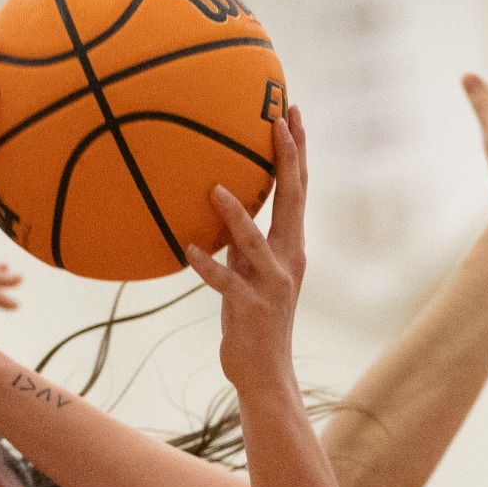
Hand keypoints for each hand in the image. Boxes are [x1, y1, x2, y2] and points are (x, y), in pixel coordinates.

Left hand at [185, 105, 305, 392]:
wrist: (266, 372)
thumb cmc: (253, 321)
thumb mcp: (252, 273)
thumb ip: (244, 243)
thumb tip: (223, 206)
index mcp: (291, 247)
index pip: (297, 190)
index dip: (297, 151)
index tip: (292, 114)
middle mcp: (288, 259)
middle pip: (292, 200)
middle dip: (288, 159)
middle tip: (280, 120)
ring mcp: (271, 283)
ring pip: (254, 241)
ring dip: (236, 215)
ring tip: (216, 189)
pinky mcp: (249, 307)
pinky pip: (225, 282)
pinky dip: (208, 266)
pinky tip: (189, 250)